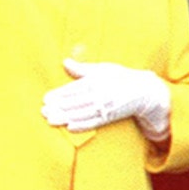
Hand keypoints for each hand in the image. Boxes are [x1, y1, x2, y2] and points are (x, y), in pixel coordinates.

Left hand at [41, 58, 171, 139]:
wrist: (145, 91)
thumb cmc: (120, 77)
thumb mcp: (102, 69)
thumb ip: (82, 69)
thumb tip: (65, 62)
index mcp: (96, 81)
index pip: (74, 88)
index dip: (59, 94)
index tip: (46, 98)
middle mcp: (101, 94)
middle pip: (76, 102)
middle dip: (59, 107)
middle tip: (43, 111)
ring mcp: (106, 106)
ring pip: (83, 113)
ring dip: (66, 118)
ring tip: (51, 120)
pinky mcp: (111, 117)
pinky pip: (96, 122)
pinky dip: (83, 126)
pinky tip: (70, 128)